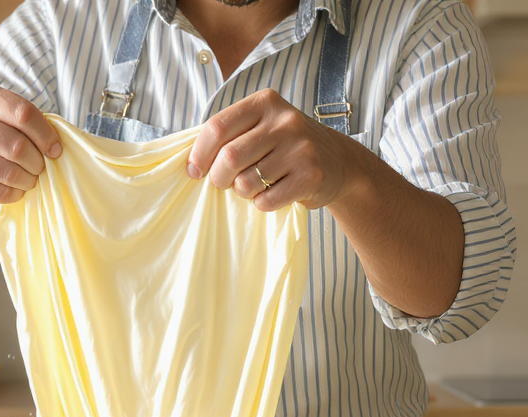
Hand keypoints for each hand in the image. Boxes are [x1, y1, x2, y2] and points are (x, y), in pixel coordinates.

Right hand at [0, 83, 62, 207]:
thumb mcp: (10, 117)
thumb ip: (32, 124)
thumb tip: (55, 149)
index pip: (23, 114)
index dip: (46, 135)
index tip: (55, 149)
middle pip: (17, 146)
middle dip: (37, 162)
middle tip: (40, 167)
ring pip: (9, 172)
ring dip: (27, 180)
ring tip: (29, 179)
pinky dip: (14, 194)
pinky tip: (15, 190)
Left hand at [186, 89, 367, 211]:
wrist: (338, 162)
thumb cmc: (286, 146)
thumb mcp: (261, 126)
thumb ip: (230, 134)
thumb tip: (188, 160)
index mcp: (265, 102)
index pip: (217, 127)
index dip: (199, 154)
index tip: (194, 171)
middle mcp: (285, 121)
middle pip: (229, 157)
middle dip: (218, 178)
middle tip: (223, 183)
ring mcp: (301, 148)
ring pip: (246, 182)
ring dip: (242, 192)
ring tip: (255, 185)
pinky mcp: (312, 175)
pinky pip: (266, 201)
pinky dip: (261, 203)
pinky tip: (274, 192)